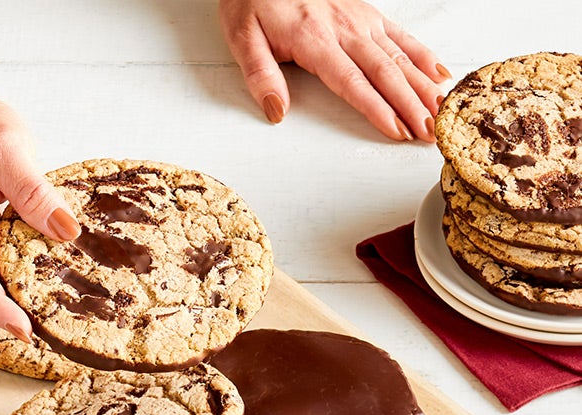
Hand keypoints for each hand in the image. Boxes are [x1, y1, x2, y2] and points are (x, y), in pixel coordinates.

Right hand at [0, 94, 80, 339]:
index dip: (1, 309)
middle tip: (63, 338)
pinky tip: (65, 284)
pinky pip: (13, 265)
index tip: (28, 332)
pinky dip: (35, 279)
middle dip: (21, 317)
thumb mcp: (4, 146)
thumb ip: (33, 190)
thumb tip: (67, 231)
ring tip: (69, 322)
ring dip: (30, 303)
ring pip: (3, 282)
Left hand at [219, 0, 450, 141]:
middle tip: (430, 132)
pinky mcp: (366, 13)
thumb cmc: (253, 1)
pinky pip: (400, 35)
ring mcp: (359, 19)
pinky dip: (422, 55)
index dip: (376, 109)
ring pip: (398, 56)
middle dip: (410, 105)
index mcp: (314, 39)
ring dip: (422, 86)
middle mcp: (344, 28)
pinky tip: (440, 74)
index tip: (396, 130)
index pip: (352, 82)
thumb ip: (260, 76)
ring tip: (441, 112)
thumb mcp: (243, 38)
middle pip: (384, 73)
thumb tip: (277, 112)